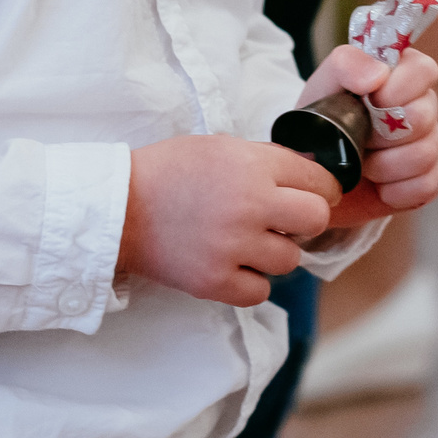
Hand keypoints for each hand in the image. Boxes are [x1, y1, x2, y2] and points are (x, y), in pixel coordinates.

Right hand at [116, 134, 341, 306]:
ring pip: (291, 260)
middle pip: (316, 219)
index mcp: (251, 165)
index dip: (320, 188)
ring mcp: (232, 246)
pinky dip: (249, 281)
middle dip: (305, 220)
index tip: (309, 194)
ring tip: (244, 241)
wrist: (117, 206)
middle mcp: (248, 204)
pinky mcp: (214, 281)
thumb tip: (312, 174)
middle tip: (282, 221)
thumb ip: (265, 160)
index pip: (319, 181)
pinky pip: (261, 291)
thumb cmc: (167, 171)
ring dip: (273, 253)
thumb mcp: (218, 146)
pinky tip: (230, 264)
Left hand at [293, 41, 437, 226]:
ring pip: (424, 154)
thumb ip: (347, 64)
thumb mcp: (324, 84)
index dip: (398, 88)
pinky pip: (425, 186)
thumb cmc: (322, 120)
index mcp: (402, 76)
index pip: (424, 70)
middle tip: (359, 137)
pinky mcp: (428, 180)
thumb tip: (379, 74)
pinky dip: (393, 190)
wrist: (314, 170)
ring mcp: (430, 145)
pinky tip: (376, 184)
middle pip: (424, 116)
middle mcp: (423, 107)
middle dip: (382, 133)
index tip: (369, 100)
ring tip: (361, 163)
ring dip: (383, 165)